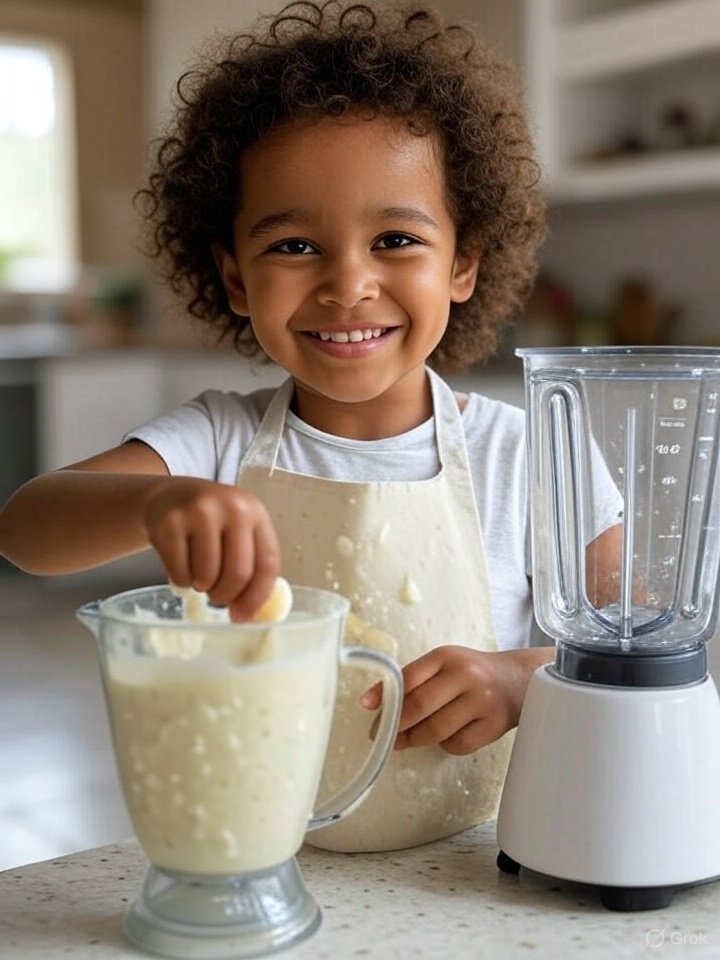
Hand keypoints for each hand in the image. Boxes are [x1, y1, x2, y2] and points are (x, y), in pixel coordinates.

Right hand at [143, 477, 279, 619]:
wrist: (171, 496)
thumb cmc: (211, 522)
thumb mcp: (238, 531)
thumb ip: (251, 564)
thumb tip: (247, 616)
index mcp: (256, 513)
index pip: (267, 564)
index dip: (257, 597)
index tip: (242, 617)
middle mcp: (232, 508)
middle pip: (238, 574)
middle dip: (226, 596)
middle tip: (217, 598)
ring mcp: (199, 512)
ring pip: (206, 576)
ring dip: (202, 587)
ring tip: (198, 573)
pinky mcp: (169, 523)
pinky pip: (179, 573)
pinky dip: (181, 581)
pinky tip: (181, 565)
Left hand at [362, 645, 552, 754]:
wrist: (518, 680)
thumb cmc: (471, 672)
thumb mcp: (444, 664)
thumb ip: (413, 679)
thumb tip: (372, 702)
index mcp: (447, 656)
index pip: (409, 676)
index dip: (385, 694)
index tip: (366, 707)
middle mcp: (466, 676)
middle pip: (420, 707)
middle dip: (396, 725)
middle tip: (383, 735)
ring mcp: (482, 702)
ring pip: (436, 731)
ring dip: (415, 739)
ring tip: (406, 739)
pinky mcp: (494, 726)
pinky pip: (457, 745)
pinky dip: (445, 745)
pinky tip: (446, 735)